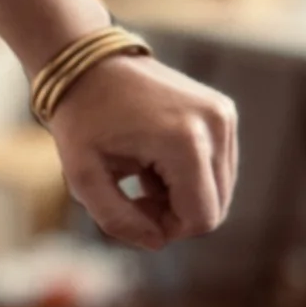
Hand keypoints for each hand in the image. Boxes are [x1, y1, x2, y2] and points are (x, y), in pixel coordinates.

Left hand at [47, 52, 238, 247]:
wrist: (87, 63)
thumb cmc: (81, 119)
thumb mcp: (83, 178)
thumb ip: (116, 221)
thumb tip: (158, 243)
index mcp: (186, 142)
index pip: (201, 218)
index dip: (166, 228)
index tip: (129, 207)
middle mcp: (216, 125)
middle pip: (215, 208)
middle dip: (173, 214)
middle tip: (132, 195)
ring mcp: (224, 116)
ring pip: (218, 191)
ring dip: (180, 195)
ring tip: (141, 174)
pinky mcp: (223, 112)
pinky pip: (217, 168)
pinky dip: (188, 175)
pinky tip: (154, 159)